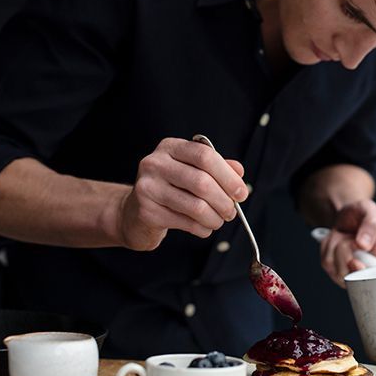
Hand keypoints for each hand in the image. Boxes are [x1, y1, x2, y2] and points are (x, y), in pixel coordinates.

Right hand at [118, 138, 247, 250]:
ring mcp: (148, 187)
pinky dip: (202, 228)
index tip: (241, 193)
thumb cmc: (171, 189)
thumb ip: (216, 168)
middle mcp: (155, 163)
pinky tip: (204, 228)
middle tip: (232, 212)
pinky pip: (186, 222)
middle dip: (224, 201)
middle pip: (202, 182)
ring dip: (215, 217)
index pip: (205, 155)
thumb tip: (239, 172)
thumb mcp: (192, 172)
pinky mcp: (146, 211)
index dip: (228, 176)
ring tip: (219, 221)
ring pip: (196, 206)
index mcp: (170, 147)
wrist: (134, 212)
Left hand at [319, 198, 375, 287]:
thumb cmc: (361, 215)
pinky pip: (327, 263)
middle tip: (353, 240)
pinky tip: (338, 241)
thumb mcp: (370, 210)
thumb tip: (364, 245)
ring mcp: (354, 272)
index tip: (356, 261)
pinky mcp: (337, 271)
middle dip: (348, 254)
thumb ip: (371, 225)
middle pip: (356, 277)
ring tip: (346, 238)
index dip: (365, 272)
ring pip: (339, 271)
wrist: (346, 216)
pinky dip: (329, 248)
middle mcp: (372, 269)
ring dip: (338, 248)